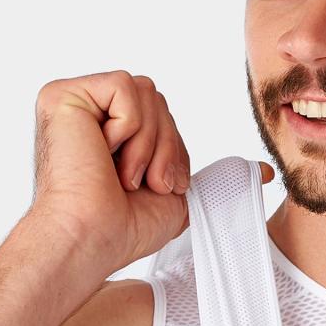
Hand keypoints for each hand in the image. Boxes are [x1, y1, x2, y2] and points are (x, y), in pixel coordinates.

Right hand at [26, 69, 273, 271]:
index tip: (154, 186)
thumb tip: (264, 172)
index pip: (161, 116)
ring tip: (124, 175)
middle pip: (156, 98)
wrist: (91, 239)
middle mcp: (88, 113)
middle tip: (144, 183)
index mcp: (109, 132)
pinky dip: (129, 128)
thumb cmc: (124, 228)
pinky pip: (123, 86)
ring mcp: (72, 102)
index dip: (171, 149)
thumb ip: (212, 175)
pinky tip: (104, 156)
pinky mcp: (61, 95)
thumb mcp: (177, 195)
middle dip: (164, 145)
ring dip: (149, 142)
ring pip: (145, 91)